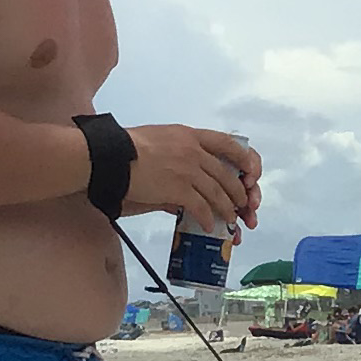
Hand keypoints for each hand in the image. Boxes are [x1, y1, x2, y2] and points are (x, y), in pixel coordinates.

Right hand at [123, 125, 261, 230]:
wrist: (110, 156)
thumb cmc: (128, 147)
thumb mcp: (161, 138)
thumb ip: (181, 150)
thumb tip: (190, 169)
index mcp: (189, 135)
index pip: (227, 143)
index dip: (244, 158)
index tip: (251, 170)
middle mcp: (193, 151)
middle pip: (226, 173)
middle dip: (238, 192)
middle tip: (242, 204)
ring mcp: (187, 170)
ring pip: (218, 193)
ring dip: (227, 209)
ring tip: (230, 219)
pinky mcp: (177, 189)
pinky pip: (200, 207)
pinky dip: (207, 218)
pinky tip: (207, 226)